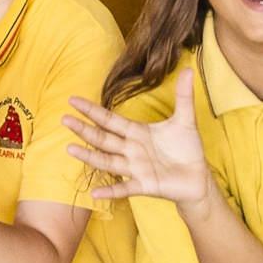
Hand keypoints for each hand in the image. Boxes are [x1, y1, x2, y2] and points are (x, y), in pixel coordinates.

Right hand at [65, 69, 216, 214]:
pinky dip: (110, 192)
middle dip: (84, 129)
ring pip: (108, 161)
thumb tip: (188, 70)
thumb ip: (183, 96)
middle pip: (103, 138)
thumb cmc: (187, 149)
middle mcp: (131, 150)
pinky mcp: (145, 185)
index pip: (110, 119)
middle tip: (64, 119)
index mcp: (137, 132)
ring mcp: (136, 168)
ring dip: (89, 156)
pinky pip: (125, 188)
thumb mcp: (185, 120)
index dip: (92, 111)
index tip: (73, 100)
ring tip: (70, 148)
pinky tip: (94, 193)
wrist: (198, 177)